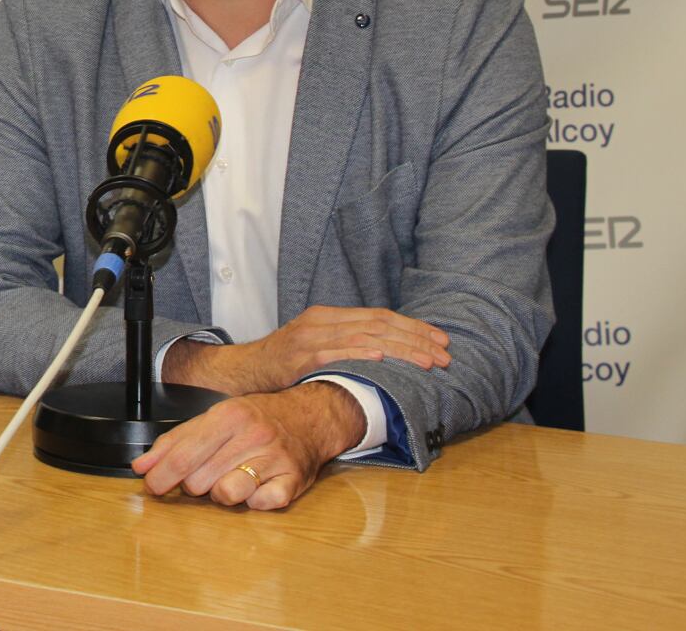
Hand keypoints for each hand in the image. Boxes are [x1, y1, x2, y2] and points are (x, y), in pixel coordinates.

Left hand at [131, 382, 364, 510]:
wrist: (308, 416)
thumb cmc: (255, 419)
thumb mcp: (212, 418)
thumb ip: (175, 441)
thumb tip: (141, 466)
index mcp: (228, 416)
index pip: (183, 455)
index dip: (161, 476)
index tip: (152, 486)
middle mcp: (252, 435)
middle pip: (200, 479)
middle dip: (193, 484)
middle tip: (202, 475)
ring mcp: (274, 458)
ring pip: (227, 493)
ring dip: (220, 493)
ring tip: (227, 480)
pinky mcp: (293, 480)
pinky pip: (260, 504)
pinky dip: (253, 501)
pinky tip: (254, 487)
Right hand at [167, 305, 450, 394]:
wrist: (241, 370)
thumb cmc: (281, 364)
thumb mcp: (316, 348)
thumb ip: (345, 347)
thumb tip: (387, 357)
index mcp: (329, 316)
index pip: (380, 317)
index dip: (413, 327)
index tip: (441, 340)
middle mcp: (321, 321)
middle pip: (378, 324)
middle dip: (416, 339)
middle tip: (445, 353)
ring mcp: (309, 337)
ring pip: (364, 337)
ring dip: (400, 349)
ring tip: (427, 361)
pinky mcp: (298, 356)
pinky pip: (334, 352)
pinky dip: (359, 354)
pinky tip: (381, 359)